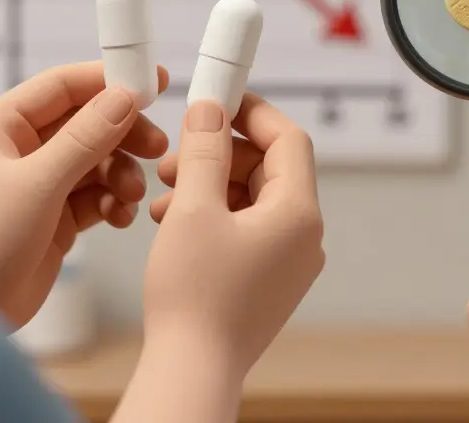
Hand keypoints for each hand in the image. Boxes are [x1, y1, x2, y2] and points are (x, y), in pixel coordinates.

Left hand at [0, 62, 169, 327]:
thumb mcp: (39, 184)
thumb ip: (85, 138)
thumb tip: (125, 97)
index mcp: (1, 126)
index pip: (63, 86)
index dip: (109, 80)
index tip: (154, 80)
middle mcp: (19, 148)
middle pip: (86, 122)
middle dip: (123, 133)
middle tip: (157, 147)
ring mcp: (37, 182)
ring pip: (95, 159)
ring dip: (121, 173)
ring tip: (132, 195)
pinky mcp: (53, 215)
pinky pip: (94, 193)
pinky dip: (112, 201)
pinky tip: (120, 216)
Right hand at [143, 94, 324, 375]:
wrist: (192, 370)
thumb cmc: (194, 297)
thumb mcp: (192, 208)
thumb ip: (203, 151)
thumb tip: (210, 110)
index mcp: (298, 213)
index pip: (288, 138)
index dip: (252, 112)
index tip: (218, 99)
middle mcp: (304, 237)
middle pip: (269, 168)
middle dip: (219, 155)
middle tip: (174, 157)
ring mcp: (289, 262)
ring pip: (253, 200)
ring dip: (209, 186)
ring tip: (163, 197)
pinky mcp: (270, 281)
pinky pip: (248, 230)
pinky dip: (214, 217)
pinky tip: (173, 224)